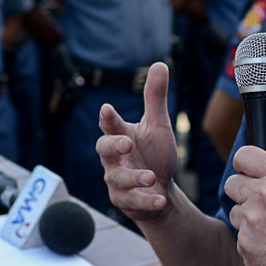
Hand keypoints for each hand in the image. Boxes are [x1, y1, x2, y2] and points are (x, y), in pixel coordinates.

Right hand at [95, 62, 176, 221]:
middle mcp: (114, 159)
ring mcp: (117, 181)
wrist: (160, 191)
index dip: (108, 118)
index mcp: (120, 136)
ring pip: (117, 179)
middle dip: (114, 146)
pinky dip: (147, 201)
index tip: (107, 110)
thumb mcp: (158, 125)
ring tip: (151, 176)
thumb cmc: (154, 155)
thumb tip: (160, 64)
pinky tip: (161, 199)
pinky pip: (132, 202)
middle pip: (104, 150)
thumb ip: (155, 98)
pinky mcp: (126, 201)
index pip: (110, 125)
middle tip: (127, 143)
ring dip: (134, 177)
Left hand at [225, 126, 265, 265]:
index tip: (252, 172)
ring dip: (248, 216)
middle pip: (232, 183)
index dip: (246, 164)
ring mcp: (251, 223)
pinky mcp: (244, 245)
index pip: (243, 156)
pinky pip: (238, 234)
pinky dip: (250, 238)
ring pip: (234, 210)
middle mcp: (262, 197)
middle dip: (246, 191)